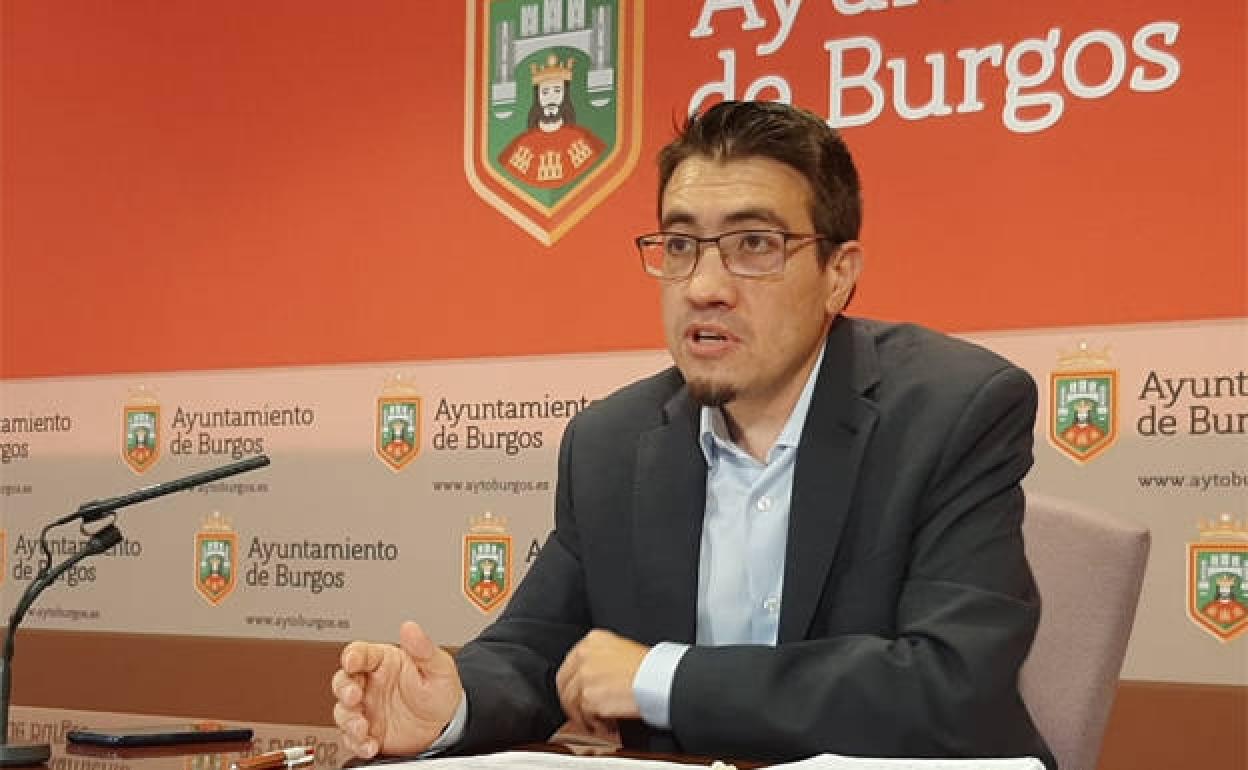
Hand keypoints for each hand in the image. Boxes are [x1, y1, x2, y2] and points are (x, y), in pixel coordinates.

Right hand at [331, 621, 462, 757]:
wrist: (447, 726)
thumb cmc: (441, 692)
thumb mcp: (439, 668)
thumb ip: (423, 649)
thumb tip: (410, 628)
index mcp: (385, 662)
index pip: (361, 653)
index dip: (352, 656)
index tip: (352, 661)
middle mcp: (371, 684)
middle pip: (344, 681)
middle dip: (344, 689)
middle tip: (354, 696)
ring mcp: (367, 709)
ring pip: (343, 711)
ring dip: (348, 719)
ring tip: (362, 727)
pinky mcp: (368, 732)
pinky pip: (353, 738)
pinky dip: (357, 742)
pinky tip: (370, 744)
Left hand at [555, 629, 648, 738]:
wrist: (659, 678)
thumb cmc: (650, 667)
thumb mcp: (621, 650)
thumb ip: (600, 659)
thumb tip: (592, 678)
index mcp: (592, 640)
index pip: (569, 665)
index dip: (573, 684)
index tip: (579, 695)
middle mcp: (584, 656)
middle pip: (564, 684)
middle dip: (573, 702)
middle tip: (585, 713)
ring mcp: (584, 677)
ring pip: (571, 702)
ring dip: (584, 716)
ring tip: (600, 722)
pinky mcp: (588, 698)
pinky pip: (584, 716)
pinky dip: (595, 724)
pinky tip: (609, 724)